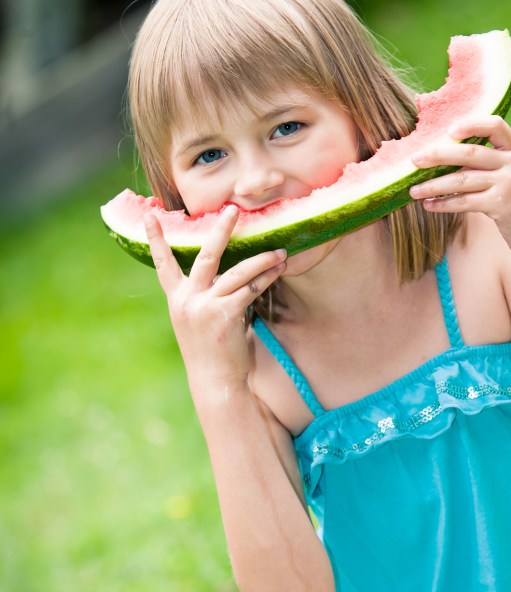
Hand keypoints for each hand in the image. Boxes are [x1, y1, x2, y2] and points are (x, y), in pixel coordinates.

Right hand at [144, 204, 286, 391]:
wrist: (215, 382)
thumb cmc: (213, 352)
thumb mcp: (201, 321)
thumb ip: (208, 297)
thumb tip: (233, 275)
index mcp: (177, 299)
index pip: (163, 263)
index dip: (156, 238)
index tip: (149, 215)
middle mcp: (188, 299)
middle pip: (205, 255)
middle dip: (221, 230)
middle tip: (234, 210)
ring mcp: (205, 307)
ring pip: (237, 272)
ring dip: (262, 260)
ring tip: (279, 252)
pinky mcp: (224, 316)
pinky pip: (250, 289)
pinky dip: (267, 278)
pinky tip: (279, 270)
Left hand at [409, 116, 510, 262]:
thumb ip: (491, 165)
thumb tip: (449, 159)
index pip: (496, 125)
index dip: (472, 123)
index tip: (449, 129)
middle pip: (470, 152)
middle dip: (438, 154)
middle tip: (414, 160)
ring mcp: (509, 184)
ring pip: (462, 179)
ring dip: (433, 185)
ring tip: (413, 190)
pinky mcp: (501, 206)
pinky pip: (464, 202)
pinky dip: (443, 204)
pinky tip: (429, 205)